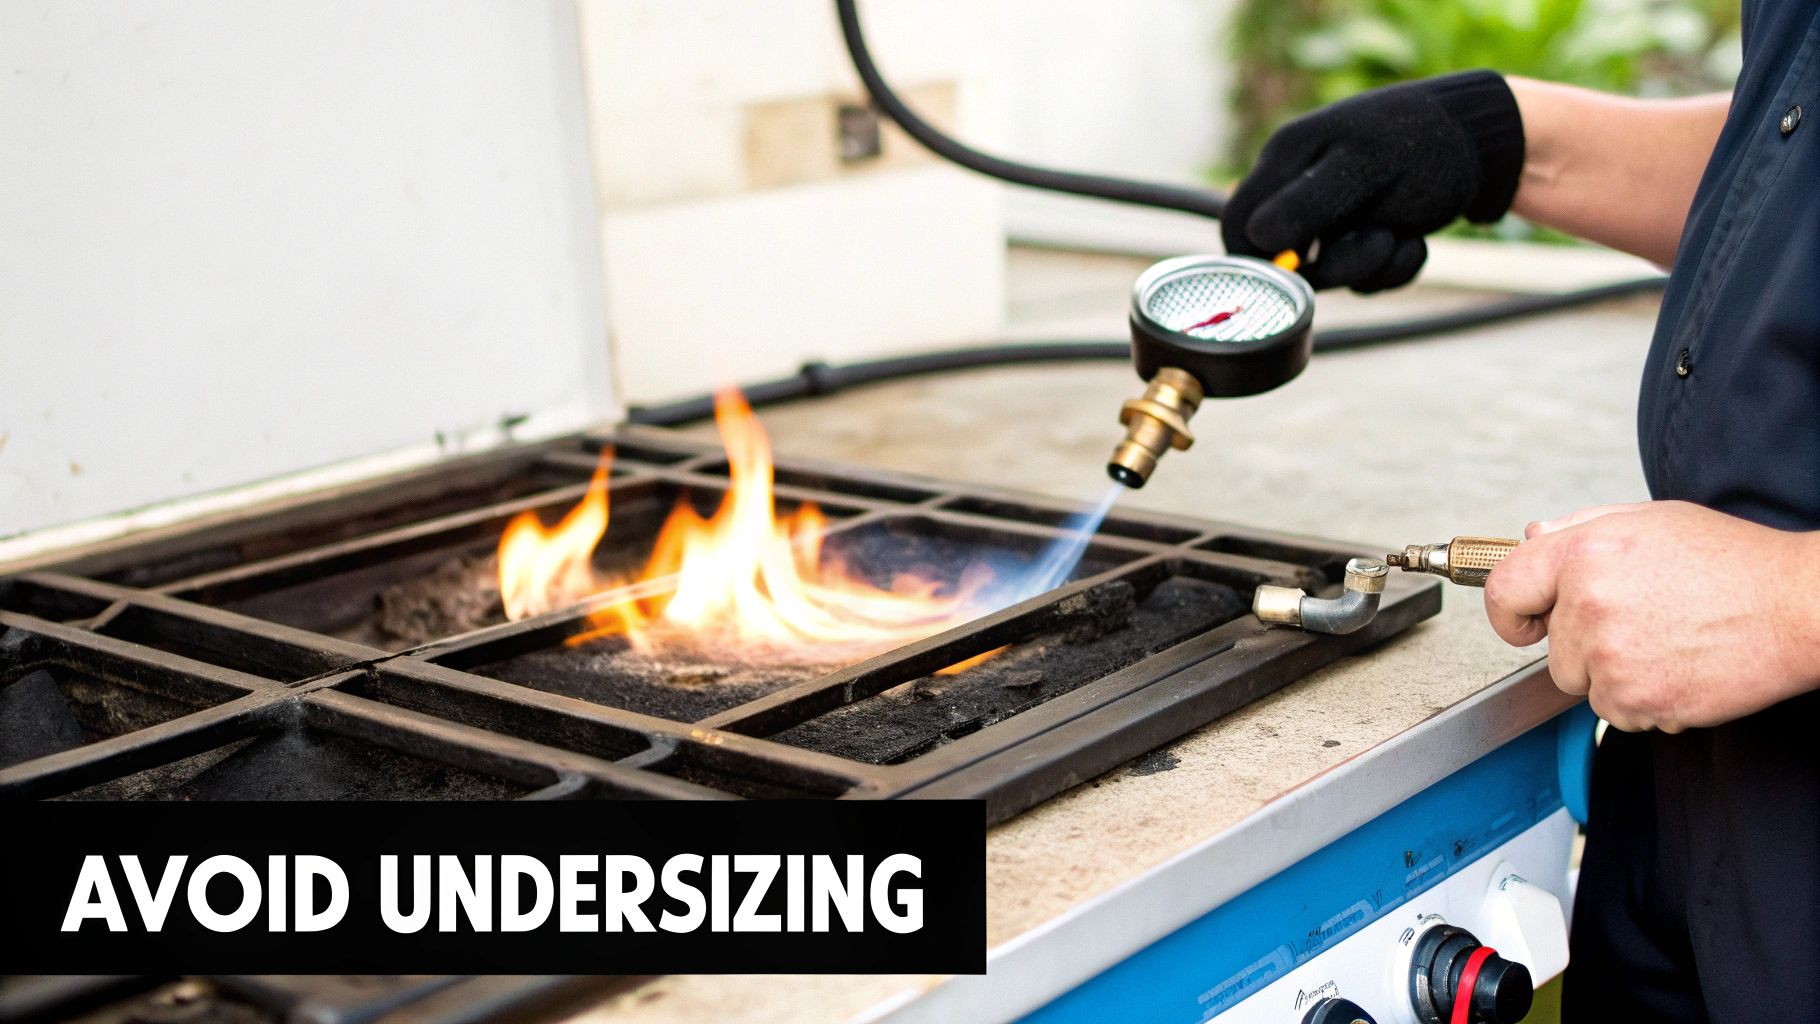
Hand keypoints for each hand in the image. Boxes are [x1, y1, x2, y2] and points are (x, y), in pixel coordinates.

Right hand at [1221, 71, 1524, 291]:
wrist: (1484, 141)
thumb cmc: (1425, 142)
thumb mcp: (1367, 167)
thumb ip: (1309, 202)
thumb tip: (1258, 236)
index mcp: (1286, 160)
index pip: (1238, 225)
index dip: (1259, 260)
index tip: (1301, 272)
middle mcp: (1299, 191)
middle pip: (1285, 261)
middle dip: (1338, 264)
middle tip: (1379, 236)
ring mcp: (1330, 218)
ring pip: (1330, 275)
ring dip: (1372, 264)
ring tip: (1402, 229)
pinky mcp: (1359, 238)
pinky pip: (1362, 278)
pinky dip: (1392, 267)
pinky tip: (1414, 238)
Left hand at [1483, 500, 1819, 732]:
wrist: (1796, 608)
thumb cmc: (1734, 563)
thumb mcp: (1650, 520)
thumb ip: (1580, 529)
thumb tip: (1532, 540)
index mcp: (1583, 553)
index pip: (1504, 589)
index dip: (1512, 611)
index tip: (1523, 623)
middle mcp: (1587, 604)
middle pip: (1552, 648)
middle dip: (1585, 644)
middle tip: (1641, 622)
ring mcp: (1609, 657)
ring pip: (1583, 684)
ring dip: (1614, 674)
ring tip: (1666, 641)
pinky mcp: (1635, 699)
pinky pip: (1615, 712)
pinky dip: (1642, 699)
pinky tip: (1678, 666)